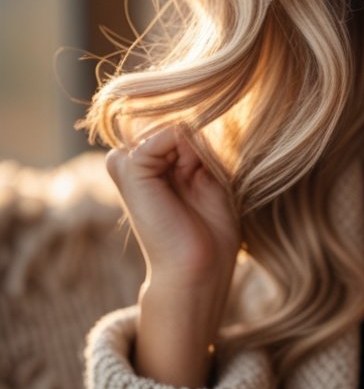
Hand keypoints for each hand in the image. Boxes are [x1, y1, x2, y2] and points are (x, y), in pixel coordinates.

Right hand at [106, 126, 240, 387]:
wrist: (199, 267)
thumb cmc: (210, 230)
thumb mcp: (209, 175)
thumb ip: (194, 143)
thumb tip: (177, 121)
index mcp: (152, 164)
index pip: (183, 124)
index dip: (206, 146)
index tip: (206, 179)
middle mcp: (135, 161)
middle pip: (180, 123)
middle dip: (202, 147)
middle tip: (199, 183)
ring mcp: (129, 163)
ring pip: (175, 125)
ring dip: (197, 150)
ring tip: (192, 182)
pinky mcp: (130, 168)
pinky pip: (168, 131)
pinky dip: (190, 149)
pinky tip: (187, 175)